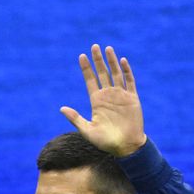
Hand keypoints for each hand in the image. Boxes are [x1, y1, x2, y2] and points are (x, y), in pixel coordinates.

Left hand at [59, 43, 145, 157]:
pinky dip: (126, 71)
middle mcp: (108, 96)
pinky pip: (129, 81)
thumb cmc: (105, 142)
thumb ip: (75, 118)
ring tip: (107, 48)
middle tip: (94, 46)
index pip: (90, 80)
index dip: (86, 69)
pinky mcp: (132, 98)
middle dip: (98, 60)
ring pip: (116, 74)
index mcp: (97, 101)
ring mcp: (121, 96)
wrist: (126, 147)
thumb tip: (61, 108)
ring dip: (112, 61)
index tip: (81, 56)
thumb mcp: (87, 130)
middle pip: (102, 73)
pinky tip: (122, 61)